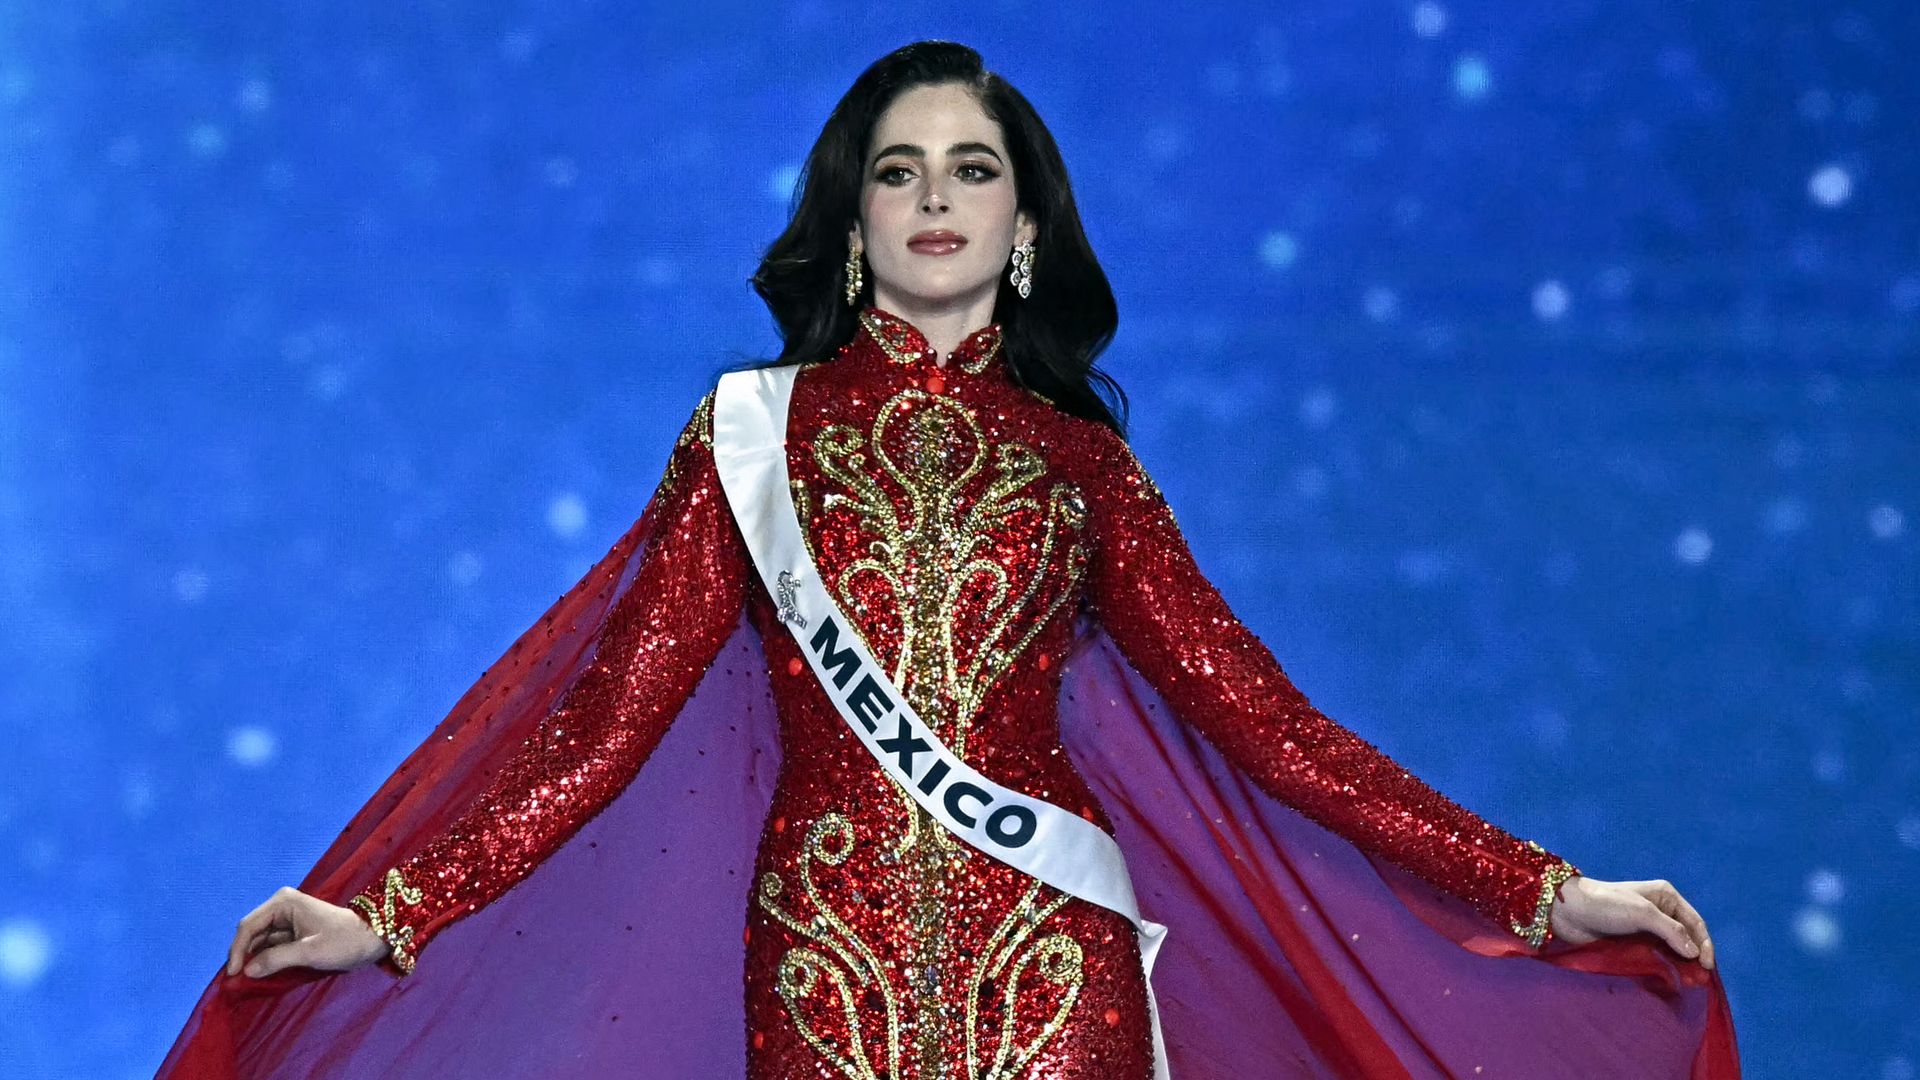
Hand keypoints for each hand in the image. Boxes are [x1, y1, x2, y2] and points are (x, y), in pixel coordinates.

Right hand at [226, 886, 391, 977]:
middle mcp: (281, 907)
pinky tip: (259, 976)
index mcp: (283, 902)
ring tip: (243, 983)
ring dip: (252, 961)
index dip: (237, 951)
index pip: (249, 926)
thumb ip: (276, 959)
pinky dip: (264, 961)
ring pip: (259, 942)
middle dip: (243, 956)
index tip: (233, 975)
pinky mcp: (292, 933)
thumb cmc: (344, 942)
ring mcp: (286, 920)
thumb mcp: (310, 952)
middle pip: (251, 934)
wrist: (371, 940)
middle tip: (235, 983)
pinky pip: (271, 947)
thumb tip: (247, 971)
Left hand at [1549, 874, 1714, 968]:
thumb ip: (1671, 931)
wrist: (1569, 911)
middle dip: (1695, 958)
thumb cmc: (1606, 905)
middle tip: (1701, 981)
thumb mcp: (1642, 914)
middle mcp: (1661, 910)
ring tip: (1690, 984)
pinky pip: (1657, 956)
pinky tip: (1671, 979)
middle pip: (1687, 937)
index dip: (1705, 944)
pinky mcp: (1634, 941)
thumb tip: (1695, 953)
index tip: (1707, 967)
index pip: (1696, 923)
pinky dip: (1667, 967)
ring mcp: (1647, 927)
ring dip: (1682, 965)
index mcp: (1666, 896)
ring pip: (1673, 949)